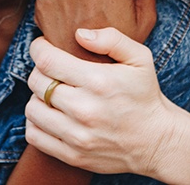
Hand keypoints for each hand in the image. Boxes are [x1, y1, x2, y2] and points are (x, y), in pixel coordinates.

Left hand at [25, 28, 183, 176]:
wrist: (157, 140)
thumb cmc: (145, 94)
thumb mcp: (140, 57)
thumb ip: (111, 38)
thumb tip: (79, 34)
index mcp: (98, 81)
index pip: (47, 61)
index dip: (39, 48)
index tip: (43, 45)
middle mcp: (84, 109)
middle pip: (36, 82)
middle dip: (39, 69)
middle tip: (51, 67)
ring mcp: (77, 136)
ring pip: (32, 109)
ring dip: (37, 96)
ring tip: (52, 91)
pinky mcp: (73, 155)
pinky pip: (34, 135)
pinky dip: (36, 122)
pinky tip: (51, 113)